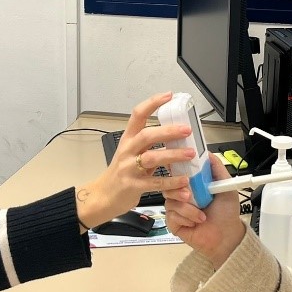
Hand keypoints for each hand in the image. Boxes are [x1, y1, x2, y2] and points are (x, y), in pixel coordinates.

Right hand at [74, 92, 194, 228]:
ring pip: (152, 157)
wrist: (102, 196)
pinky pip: (155, 182)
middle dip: (168, 131)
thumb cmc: (120, 174)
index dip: (153, 103)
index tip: (168, 96)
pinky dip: (171, 182)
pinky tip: (184, 181)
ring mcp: (129, 168)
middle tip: (186, 130)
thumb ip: (149, 145)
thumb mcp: (131, 154)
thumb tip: (174, 135)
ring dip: (173, 155)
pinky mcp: (133, 186)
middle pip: (146, 135)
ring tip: (190, 154)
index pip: (137, 114)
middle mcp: (127, 151)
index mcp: (128, 139)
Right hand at [163, 154, 245, 268]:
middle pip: (168, 183)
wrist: (226, 237)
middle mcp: (183, 194)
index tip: (181, 168)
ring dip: (188, 208)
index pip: (178, 170)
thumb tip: (207, 152)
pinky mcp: (173, 222)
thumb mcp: (226, 185)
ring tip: (201, 215)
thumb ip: (216, 168)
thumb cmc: (227, 213)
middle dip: (179, 188)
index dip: (176, 167)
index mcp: (193, 184)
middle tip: (190, 195)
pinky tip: (195, 222)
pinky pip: (171, 215)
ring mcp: (177, 208)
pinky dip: (185, 218)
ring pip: (170, 200)